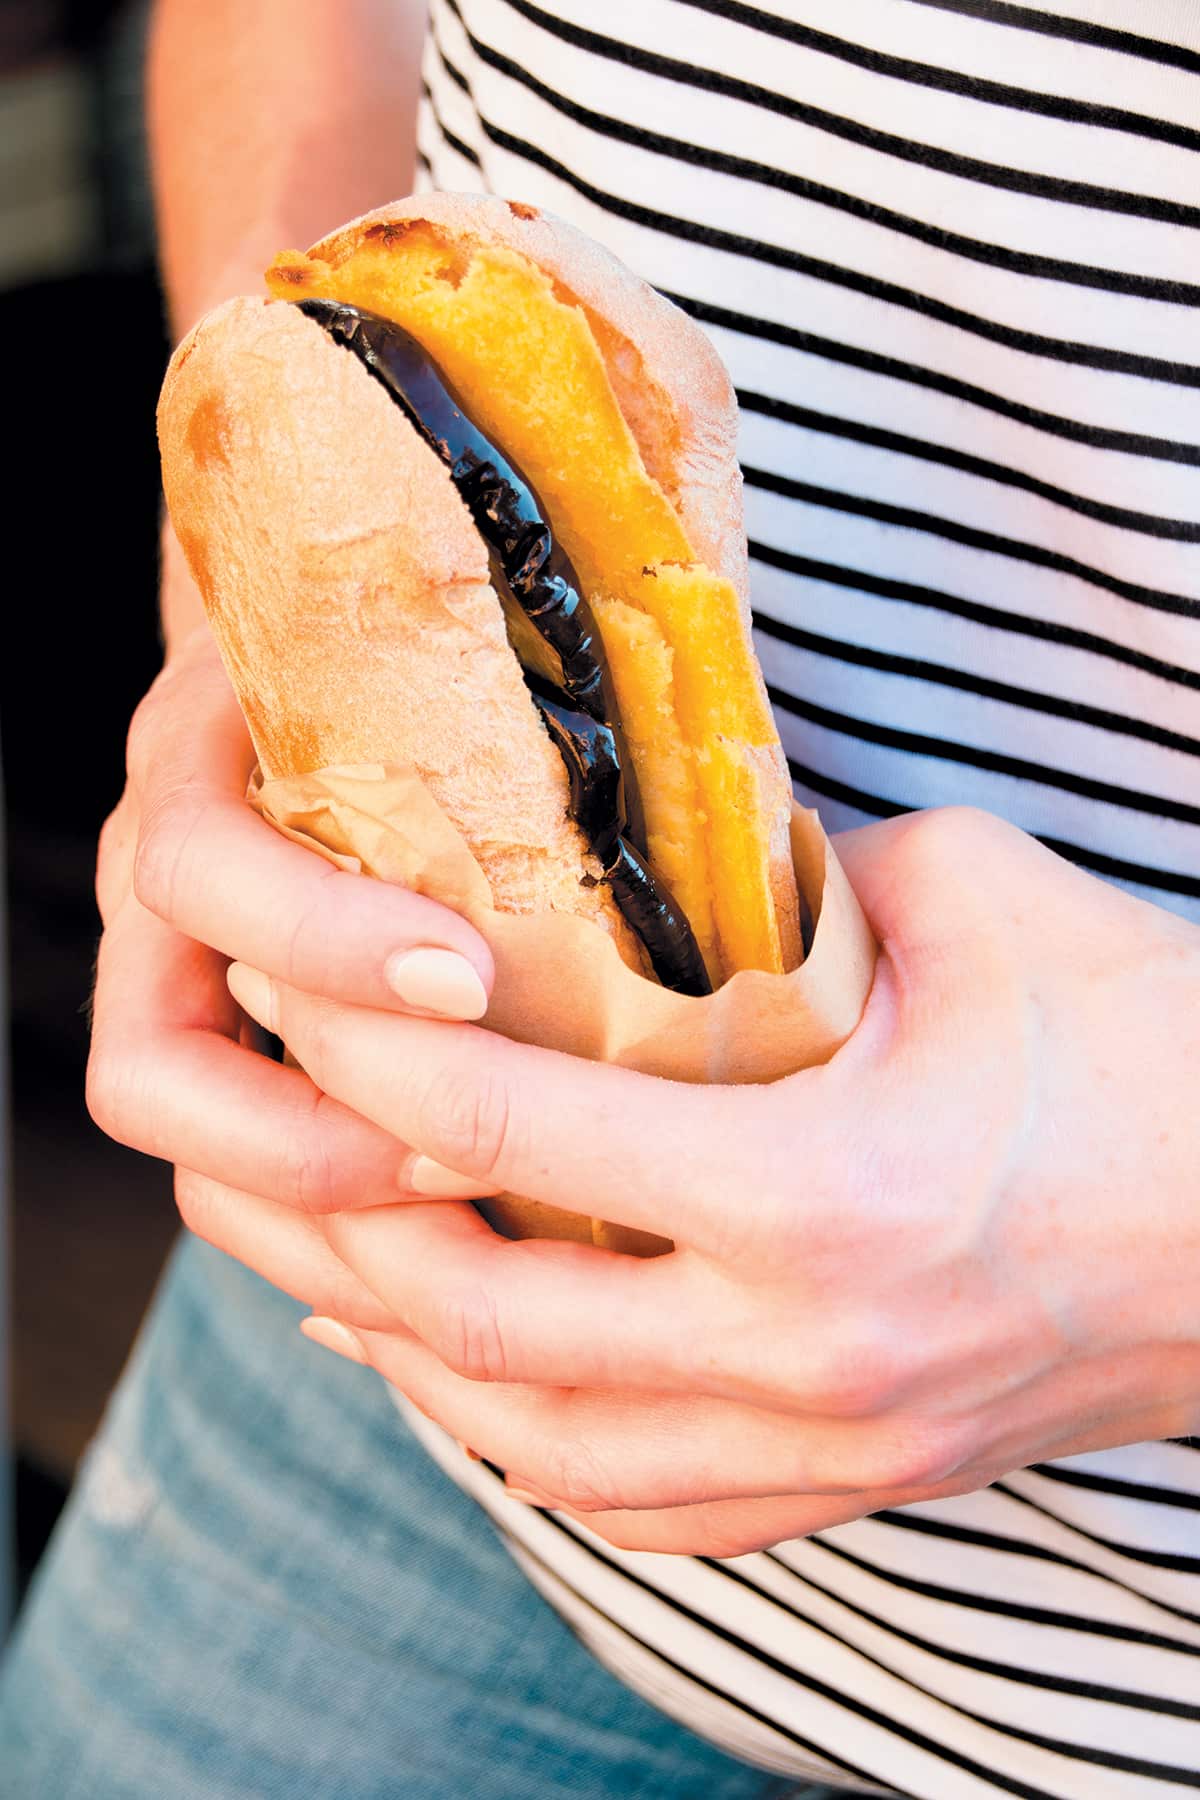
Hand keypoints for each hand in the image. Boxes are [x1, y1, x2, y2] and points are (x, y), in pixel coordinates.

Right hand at [86, 622, 498, 1327]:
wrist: (340, 664)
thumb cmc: (411, 657)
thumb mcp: (432, 648)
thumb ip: (502, 702)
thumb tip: (740, 781)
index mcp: (196, 770)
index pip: (196, 868)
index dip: (317, 937)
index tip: (469, 976)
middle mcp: (160, 910)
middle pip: (149, 1076)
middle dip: (311, 1138)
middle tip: (472, 1159)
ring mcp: (183, 1010)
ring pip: (197, 1170)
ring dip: (335, 1219)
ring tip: (489, 1213)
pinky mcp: (241, 1086)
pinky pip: (253, 1205)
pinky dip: (348, 1246)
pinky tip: (469, 1241)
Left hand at [219, 807, 1199, 1554]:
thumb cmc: (1153, 1042)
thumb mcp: (976, 899)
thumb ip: (794, 879)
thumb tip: (666, 862)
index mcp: (817, 1188)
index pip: (508, 1128)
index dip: (360, 1052)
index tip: (284, 980)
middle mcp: (799, 1347)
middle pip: (476, 1313)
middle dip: (329, 1217)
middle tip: (259, 1125)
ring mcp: (826, 1442)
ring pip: (533, 1440)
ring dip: (401, 1352)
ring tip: (326, 1257)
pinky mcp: (854, 1480)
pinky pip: (639, 1505)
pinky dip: (521, 1442)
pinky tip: (465, 1378)